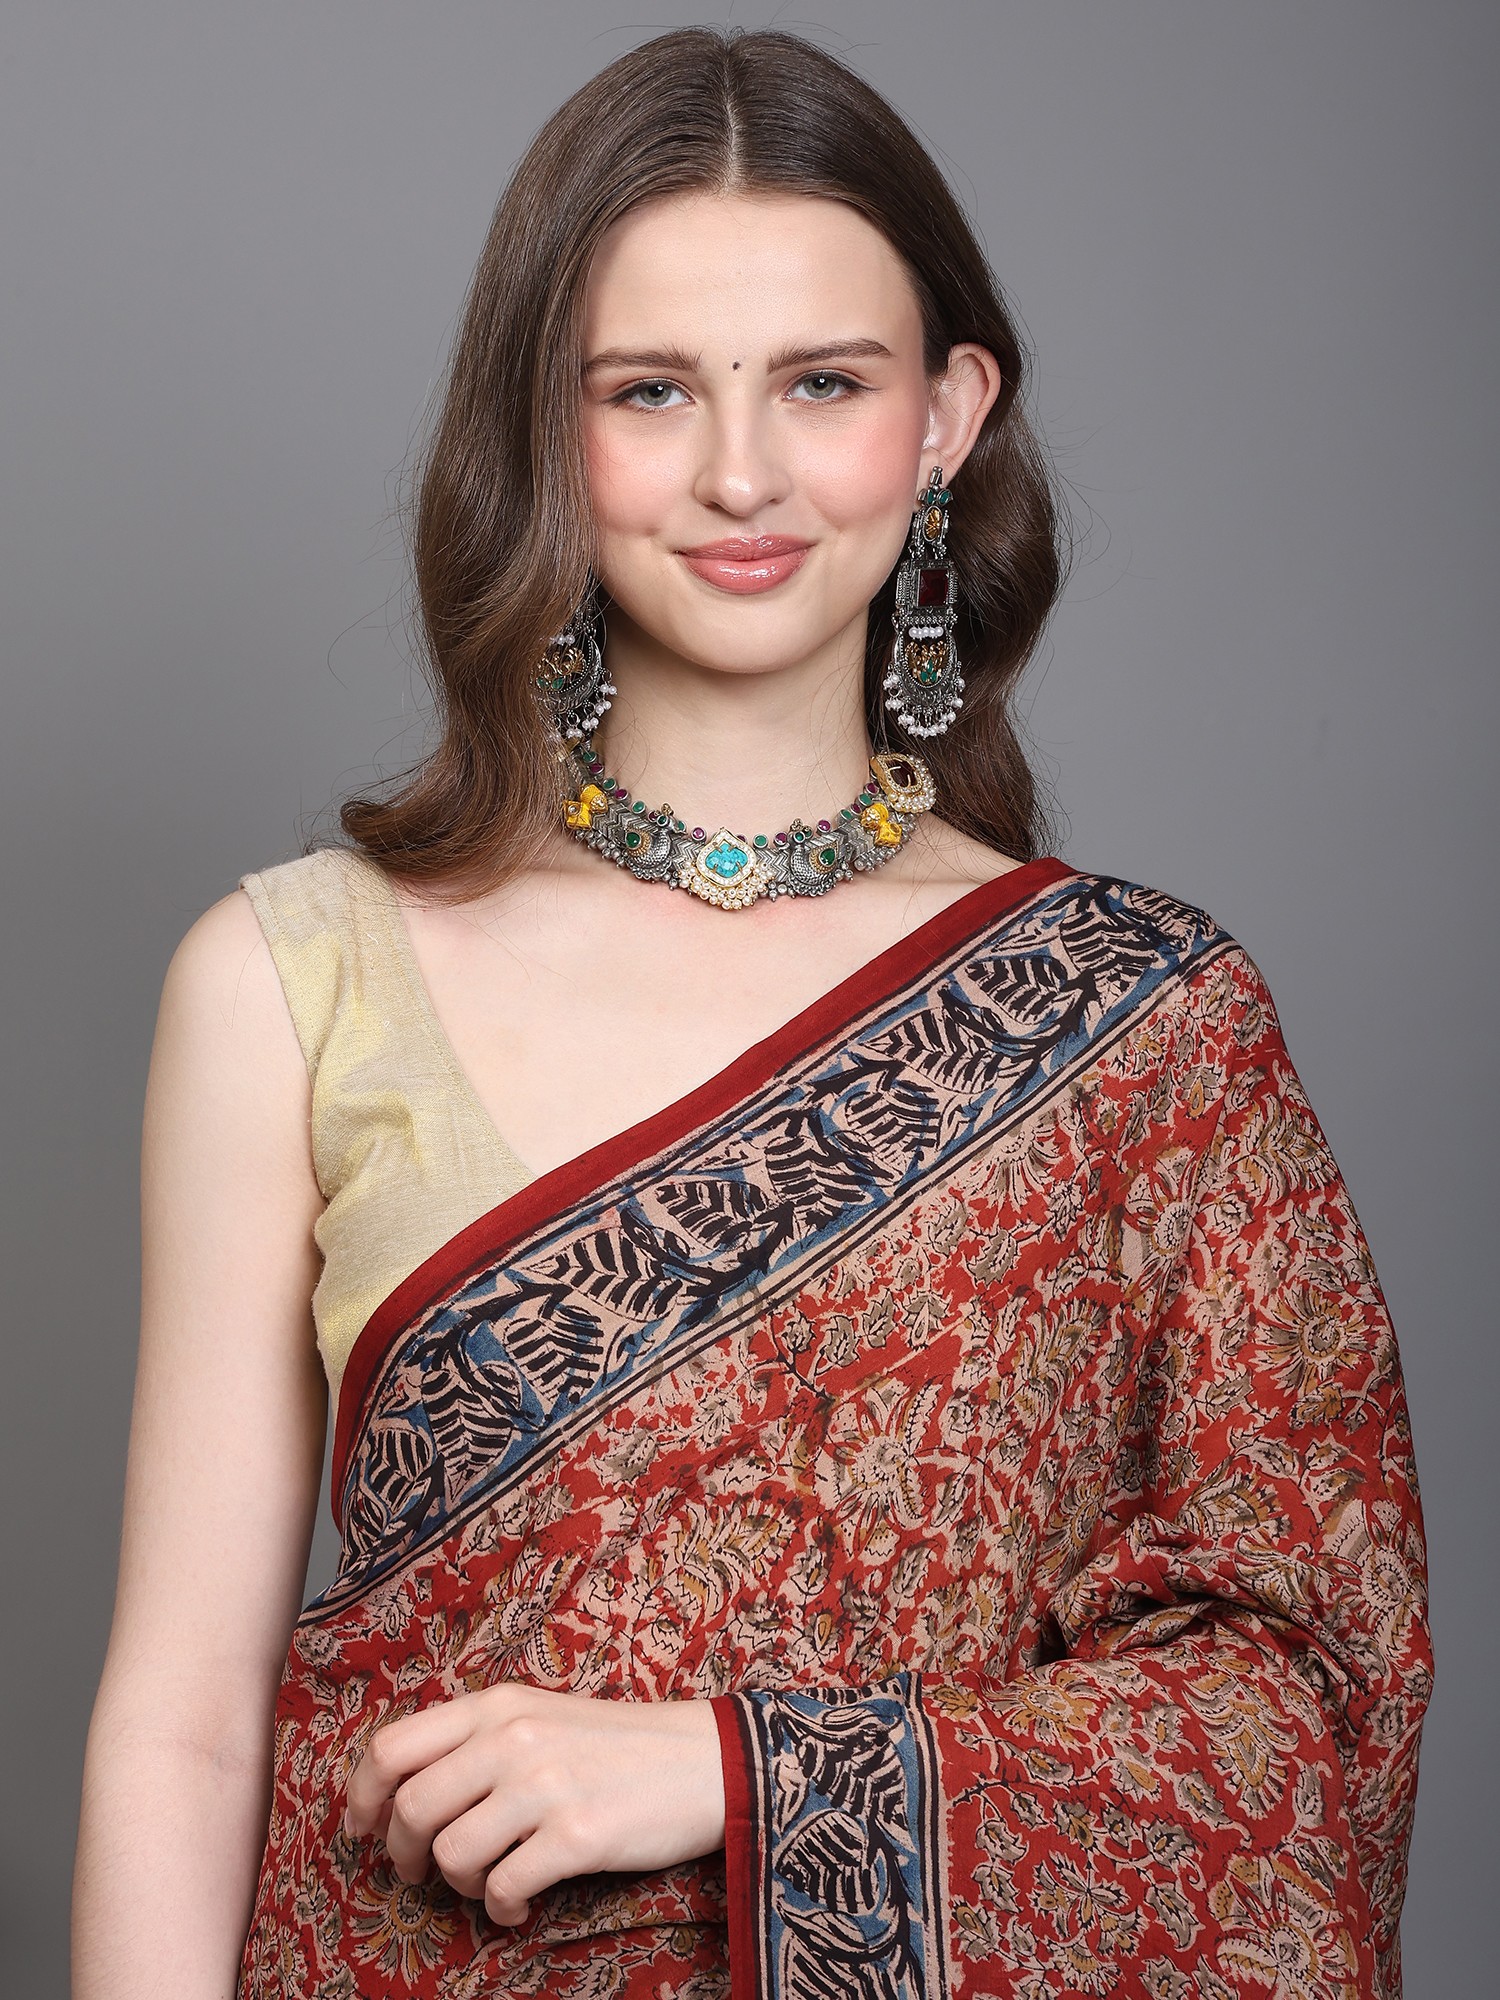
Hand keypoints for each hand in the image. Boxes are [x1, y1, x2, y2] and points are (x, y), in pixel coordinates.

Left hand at [342, 1684, 725, 1924]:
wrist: (703, 1760)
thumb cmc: (614, 1745)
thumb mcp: (538, 1717)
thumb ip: (475, 1741)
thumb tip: (401, 1793)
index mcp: (497, 1704)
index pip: (393, 1746)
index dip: (362, 1796)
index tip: (361, 1830)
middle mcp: (513, 1737)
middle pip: (412, 1808)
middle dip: (405, 1854)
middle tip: (423, 1872)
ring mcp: (545, 1785)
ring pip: (453, 1853)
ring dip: (460, 1886)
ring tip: (490, 1884)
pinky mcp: (577, 1834)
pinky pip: (503, 1889)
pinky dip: (502, 1911)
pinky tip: (521, 1906)